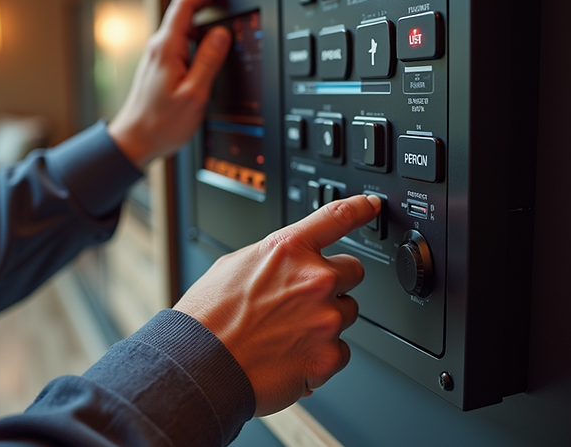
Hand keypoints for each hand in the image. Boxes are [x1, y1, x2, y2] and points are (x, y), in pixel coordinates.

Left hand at [109, 0, 230, 169]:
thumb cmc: (160, 123)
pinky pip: (180, 42)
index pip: (184, 6)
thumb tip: (220, 34)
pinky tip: (208, 47)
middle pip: (182, 12)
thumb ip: (208, 61)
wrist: (135, 140)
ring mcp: (157, 57)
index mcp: (166, 48)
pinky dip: (196, 37)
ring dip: (201, 20)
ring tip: (222, 21)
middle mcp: (158, 48)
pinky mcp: (159, 67)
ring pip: (182, 28)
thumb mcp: (194, 93)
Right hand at [174, 194, 381, 415]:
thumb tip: (285, 264)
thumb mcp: (233, 266)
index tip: (371, 205)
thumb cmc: (208, 319)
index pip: (337, 217)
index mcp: (288, 250)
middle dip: (333, 283)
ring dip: (327, 320)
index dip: (360, 207)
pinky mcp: (327, 356)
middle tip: (302, 300)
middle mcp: (314, 280)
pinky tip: (291, 355)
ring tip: (288, 332)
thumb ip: (272, 259)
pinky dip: (321, 355)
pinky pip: (341, 351)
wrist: (199, 365)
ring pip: (347, 312)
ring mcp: (325, 319)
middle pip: (352, 272)